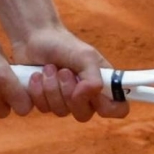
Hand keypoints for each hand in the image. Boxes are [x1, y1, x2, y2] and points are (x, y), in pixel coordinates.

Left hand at [13, 25, 127, 121]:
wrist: (34, 38)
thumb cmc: (64, 45)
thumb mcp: (85, 56)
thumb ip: (93, 76)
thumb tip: (91, 93)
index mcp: (102, 86)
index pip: (118, 109)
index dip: (107, 107)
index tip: (91, 89)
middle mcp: (85, 98)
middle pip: (83, 115)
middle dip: (69, 91)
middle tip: (63, 71)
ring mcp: (63, 103)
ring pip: (60, 112)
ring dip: (51, 87)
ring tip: (48, 68)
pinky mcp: (43, 103)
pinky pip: (41, 109)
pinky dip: (35, 91)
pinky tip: (35, 76)